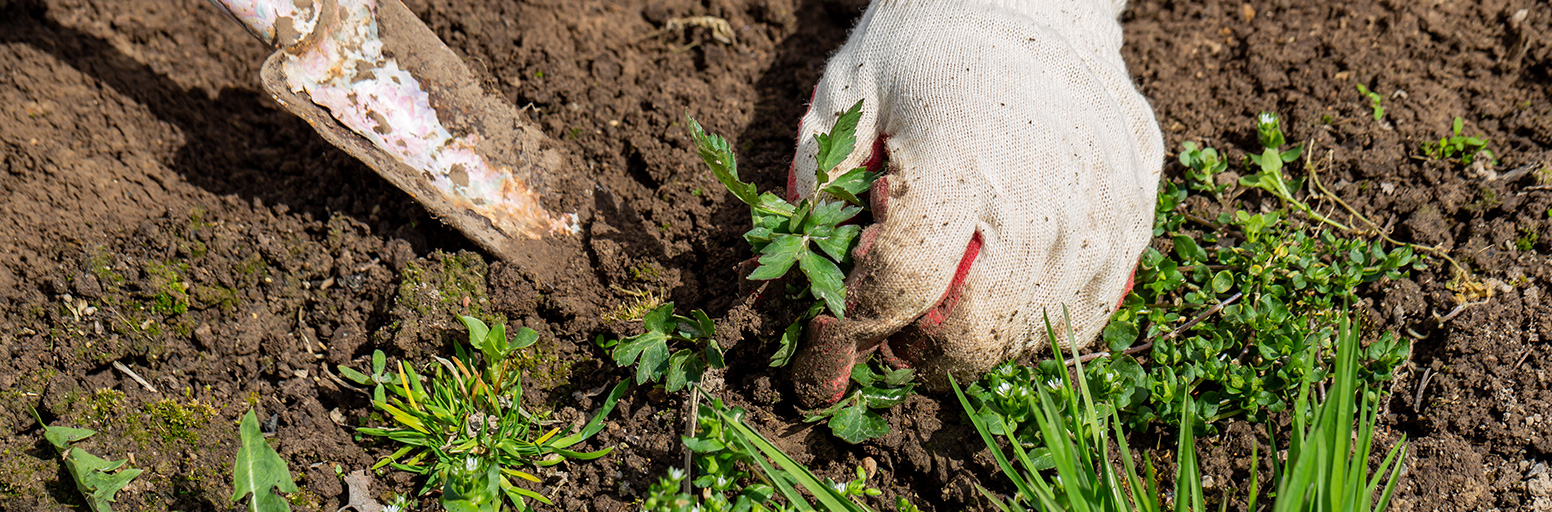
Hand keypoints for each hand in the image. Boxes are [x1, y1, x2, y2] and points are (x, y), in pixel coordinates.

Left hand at [787, 0, 1163, 407]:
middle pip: (977, 330)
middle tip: (897, 338)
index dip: (859, 326)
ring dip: (981, 345)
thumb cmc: (927, 43)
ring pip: (1037, 330)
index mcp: (957, 160)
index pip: (904, 285)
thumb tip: (809, 277)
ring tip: (949, 318)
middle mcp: (1039, 194)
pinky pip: (1093, 308)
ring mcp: (1099, 207)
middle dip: (921, 354)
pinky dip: (1043, 326)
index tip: (836, 338)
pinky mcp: (1136, 211)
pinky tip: (1008, 303)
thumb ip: (821, 185)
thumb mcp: (847, 94)